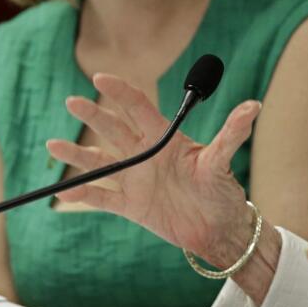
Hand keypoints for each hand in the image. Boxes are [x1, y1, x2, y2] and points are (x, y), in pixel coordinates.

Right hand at [47, 73, 259, 262]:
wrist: (218, 229)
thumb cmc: (223, 190)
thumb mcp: (223, 161)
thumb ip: (231, 134)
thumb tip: (253, 106)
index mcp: (166, 138)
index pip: (140, 108)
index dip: (121, 92)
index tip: (100, 77)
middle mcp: (146, 155)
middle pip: (114, 130)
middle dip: (94, 115)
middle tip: (73, 101)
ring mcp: (136, 179)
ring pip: (100, 163)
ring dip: (78, 155)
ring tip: (54, 146)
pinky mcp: (131, 205)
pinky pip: (101, 198)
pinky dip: (83, 196)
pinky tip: (63, 193)